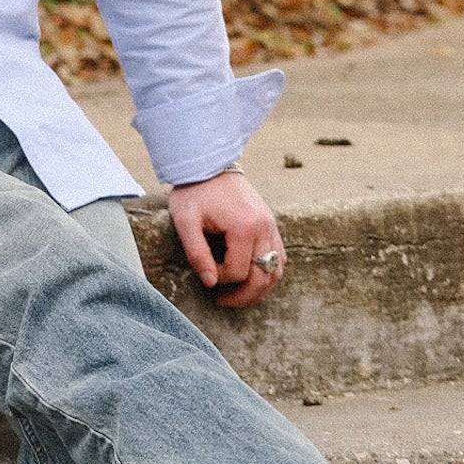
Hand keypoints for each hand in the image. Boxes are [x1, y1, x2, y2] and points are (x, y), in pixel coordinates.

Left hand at [168, 169, 285, 309]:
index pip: (237, 272)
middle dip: (242, 296)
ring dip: (258, 288)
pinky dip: (267, 270)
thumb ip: (196, 253)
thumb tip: (211, 283)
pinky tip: (249, 274)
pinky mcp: (271, 222)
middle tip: (221, 301)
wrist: (208, 162)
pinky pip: (278, 256)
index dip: (218, 277)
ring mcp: (271, 224)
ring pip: (275, 270)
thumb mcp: (185, 220)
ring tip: (237, 294)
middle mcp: (264, 227)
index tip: (203, 268)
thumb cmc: (194, 190)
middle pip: (262, 277)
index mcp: (244, 226)